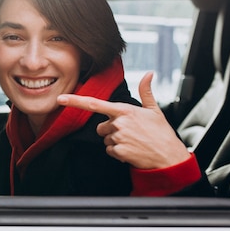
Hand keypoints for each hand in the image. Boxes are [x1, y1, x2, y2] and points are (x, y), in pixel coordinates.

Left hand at [57, 72, 189, 168]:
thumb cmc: (161, 133)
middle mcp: (119, 123)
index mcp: (124, 110)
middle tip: (130, 133)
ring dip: (116, 142)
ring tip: (133, 142)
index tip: (61, 98)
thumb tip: (149, 74)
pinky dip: (118, 152)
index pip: (94, 104)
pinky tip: (132, 151)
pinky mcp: (118, 151)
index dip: (75, 101)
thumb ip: (146, 92)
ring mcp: (118, 138)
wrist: (169, 157)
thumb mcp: (154, 110)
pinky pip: (110, 151)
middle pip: (101, 127)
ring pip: (105, 139)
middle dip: (111, 130)